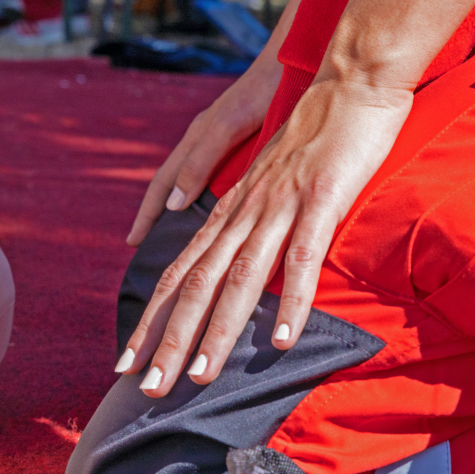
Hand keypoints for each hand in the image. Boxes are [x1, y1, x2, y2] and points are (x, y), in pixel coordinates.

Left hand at [118, 76, 411, 396]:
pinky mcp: (318, 199)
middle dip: (168, 340)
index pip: (175, 275)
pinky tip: (281, 339)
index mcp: (225, 215)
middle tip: (148, 388)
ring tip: (199, 376)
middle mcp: (239, 214)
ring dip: (217, 330)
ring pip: (237, 277)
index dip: (150, 321)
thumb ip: (247, 231)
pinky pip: (300, 256)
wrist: (346, 86)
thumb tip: (234, 275)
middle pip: (192, 284)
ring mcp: (276, 206)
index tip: (128, 363)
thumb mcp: (267, 191)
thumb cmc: (310, 142)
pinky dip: (289, 299)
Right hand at [127, 53, 282, 245]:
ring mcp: (224, 142)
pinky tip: (222, 211)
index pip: (162, 186)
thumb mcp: (227, 126)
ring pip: (196, 183)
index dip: (148, 215)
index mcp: (196, 140)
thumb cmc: (261, 90)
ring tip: (180, 236)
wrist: (294, 60)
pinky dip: (212, 199)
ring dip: (184, 210)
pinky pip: (220, 177)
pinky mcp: (246, 142)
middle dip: (158, 217)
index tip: (133, 242)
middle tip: (147, 246)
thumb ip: (200, 162)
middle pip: (174, 186)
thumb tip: (173, 205)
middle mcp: (205, 143)